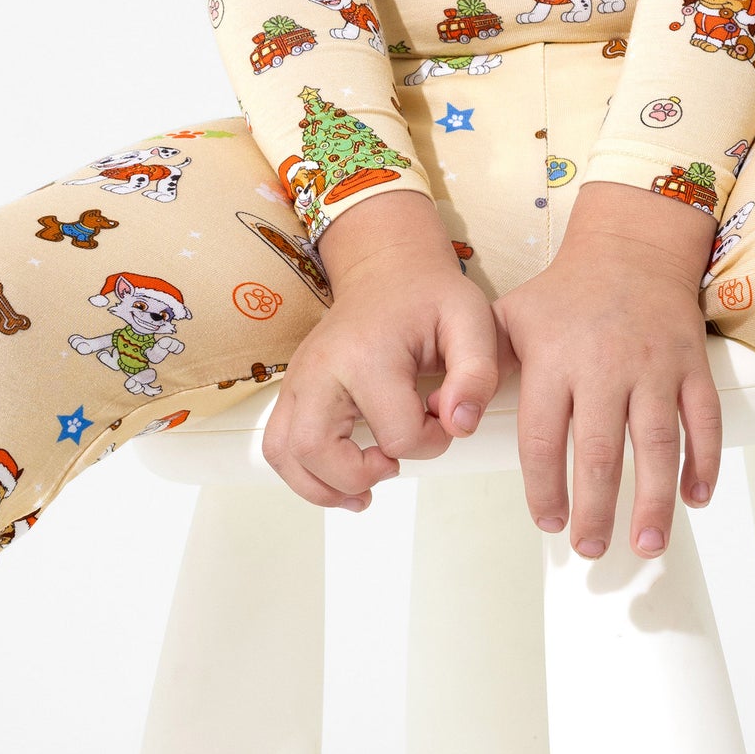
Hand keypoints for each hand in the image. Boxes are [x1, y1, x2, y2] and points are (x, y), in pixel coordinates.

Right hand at [262, 189, 507, 510]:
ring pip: (285, 454)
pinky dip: (303, 473)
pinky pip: (277, 445)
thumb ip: (477, 374)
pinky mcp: (292, 387)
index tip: (443, 416)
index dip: (433, 442)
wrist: (387, 268)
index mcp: (367, 354)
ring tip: (365, 485)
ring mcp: (298, 377)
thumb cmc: (429, 296)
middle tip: (393, 462)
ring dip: (323, 485)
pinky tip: (341, 477)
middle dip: (358, 475)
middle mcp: (320, 367)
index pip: (398, 435)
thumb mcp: (471, 321)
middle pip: (315, 450)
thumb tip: (459, 425)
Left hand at [492, 179, 719, 559]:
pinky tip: (696, 498)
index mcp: (555, 358)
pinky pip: (703, 418)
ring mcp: (653, 364)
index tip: (548, 523)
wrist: (630, 247)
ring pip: (658, 441)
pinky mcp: (691, 363)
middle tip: (591, 550)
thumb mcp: (511, 317)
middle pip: (600, 449)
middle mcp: (605, 364)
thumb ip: (482, 368)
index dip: (544, 486)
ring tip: (645, 545)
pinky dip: (704, 461)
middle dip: (595, 507)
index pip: (544, 436)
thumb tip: (451, 421)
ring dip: (654, 498)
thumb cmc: (564, 294)